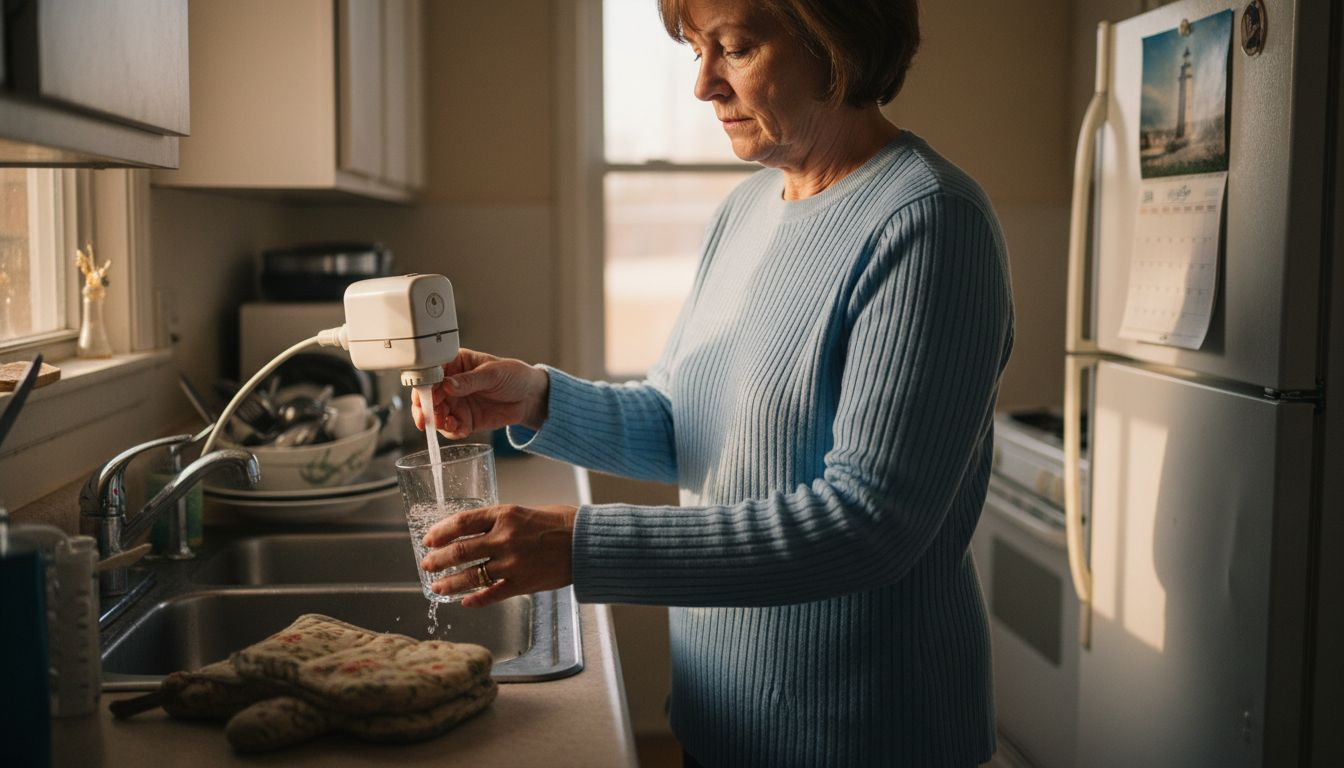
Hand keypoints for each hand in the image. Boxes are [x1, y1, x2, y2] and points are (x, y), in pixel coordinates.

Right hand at [410, 348, 549, 438]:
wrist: (530, 397)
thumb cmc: (513, 375)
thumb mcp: (493, 373)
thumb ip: (470, 380)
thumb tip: (447, 385)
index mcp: (454, 364)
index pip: (431, 372)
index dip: (425, 383)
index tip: (425, 393)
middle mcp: (449, 384)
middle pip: (427, 396)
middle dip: (425, 407)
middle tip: (427, 415)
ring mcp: (456, 403)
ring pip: (435, 415)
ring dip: (436, 421)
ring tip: (445, 423)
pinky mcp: (464, 420)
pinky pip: (451, 428)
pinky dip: (451, 431)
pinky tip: (458, 429)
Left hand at [419, 504, 577, 607]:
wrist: (587, 542)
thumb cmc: (561, 523)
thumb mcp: (525, 511)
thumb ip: (501, 522)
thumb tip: (476, 533)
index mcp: (504, 514)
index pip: (461, 522)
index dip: (440, 532)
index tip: (429, 539)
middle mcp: (505, 538)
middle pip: (460, 551)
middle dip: (438, 560)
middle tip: (426, 565)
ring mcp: (512, 563)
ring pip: (470, 576)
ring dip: (449, 582)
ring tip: (437, 587)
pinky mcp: (522, 583)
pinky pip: (492, 594)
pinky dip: (475, 599)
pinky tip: (465, 602)